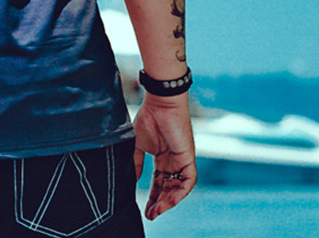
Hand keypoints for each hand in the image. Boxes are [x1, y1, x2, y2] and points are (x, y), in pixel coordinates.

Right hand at [132, 93, 196, 219]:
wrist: (160, 103)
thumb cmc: (148, 118)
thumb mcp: (137, 145)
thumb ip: (135, 163)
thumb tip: (130, 181)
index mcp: (162, 158)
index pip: (158, 183)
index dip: (152, 197)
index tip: (145, 209)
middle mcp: (173, 162)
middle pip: (168, 189)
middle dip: (160, 203)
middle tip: (150, 215)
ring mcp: (181, 161)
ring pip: (178, 188)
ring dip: (169, 201)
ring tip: (157, 211)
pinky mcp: (188, 158)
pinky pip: (188, 181)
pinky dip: (180, 192)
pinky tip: (170, 201)